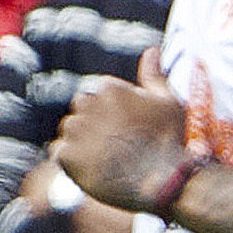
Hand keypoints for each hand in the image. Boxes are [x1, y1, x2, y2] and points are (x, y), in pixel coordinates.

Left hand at [53, 53, 191, 213]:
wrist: (165, 182)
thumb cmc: (171, 140)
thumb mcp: (168, 102)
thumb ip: (153, 75)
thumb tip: (151, 50)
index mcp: (109, 88)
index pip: (99, 96)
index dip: (113, 114)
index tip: (128, 130)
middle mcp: (87, 104)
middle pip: (81, 111)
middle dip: (94, 125)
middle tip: (117, 146)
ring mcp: (75, 130)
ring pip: (70, 132)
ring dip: (82, 143)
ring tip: (107, 160)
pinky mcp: (66, 156)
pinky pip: (60, 154)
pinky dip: (73, 162)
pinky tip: (96, 170)